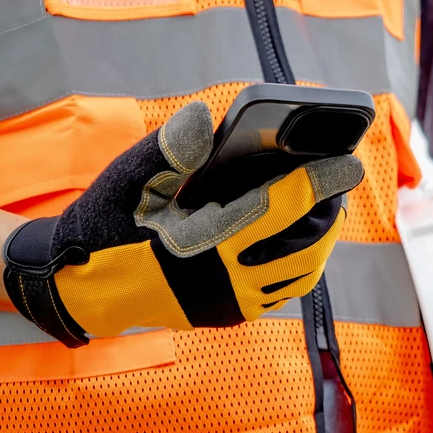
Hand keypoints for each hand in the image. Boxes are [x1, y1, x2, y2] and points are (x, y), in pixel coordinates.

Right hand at [2, 101, 363, 346]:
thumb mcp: (129, 180)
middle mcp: (226, 280)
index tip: (348, 162)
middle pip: (304, 245)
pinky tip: (300, 239)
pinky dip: (302, 264)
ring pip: (301, 274)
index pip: (279, 207)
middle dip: (328, 211)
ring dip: (320, 240)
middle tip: (339, 181)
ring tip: (326, 209)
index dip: (318, 182)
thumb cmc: (108, 225)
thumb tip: (204, 118)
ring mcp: (232, 304)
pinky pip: (284, 291)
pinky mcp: (231, 315)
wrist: (84, 286)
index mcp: (204, 242)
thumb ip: (169, 149)